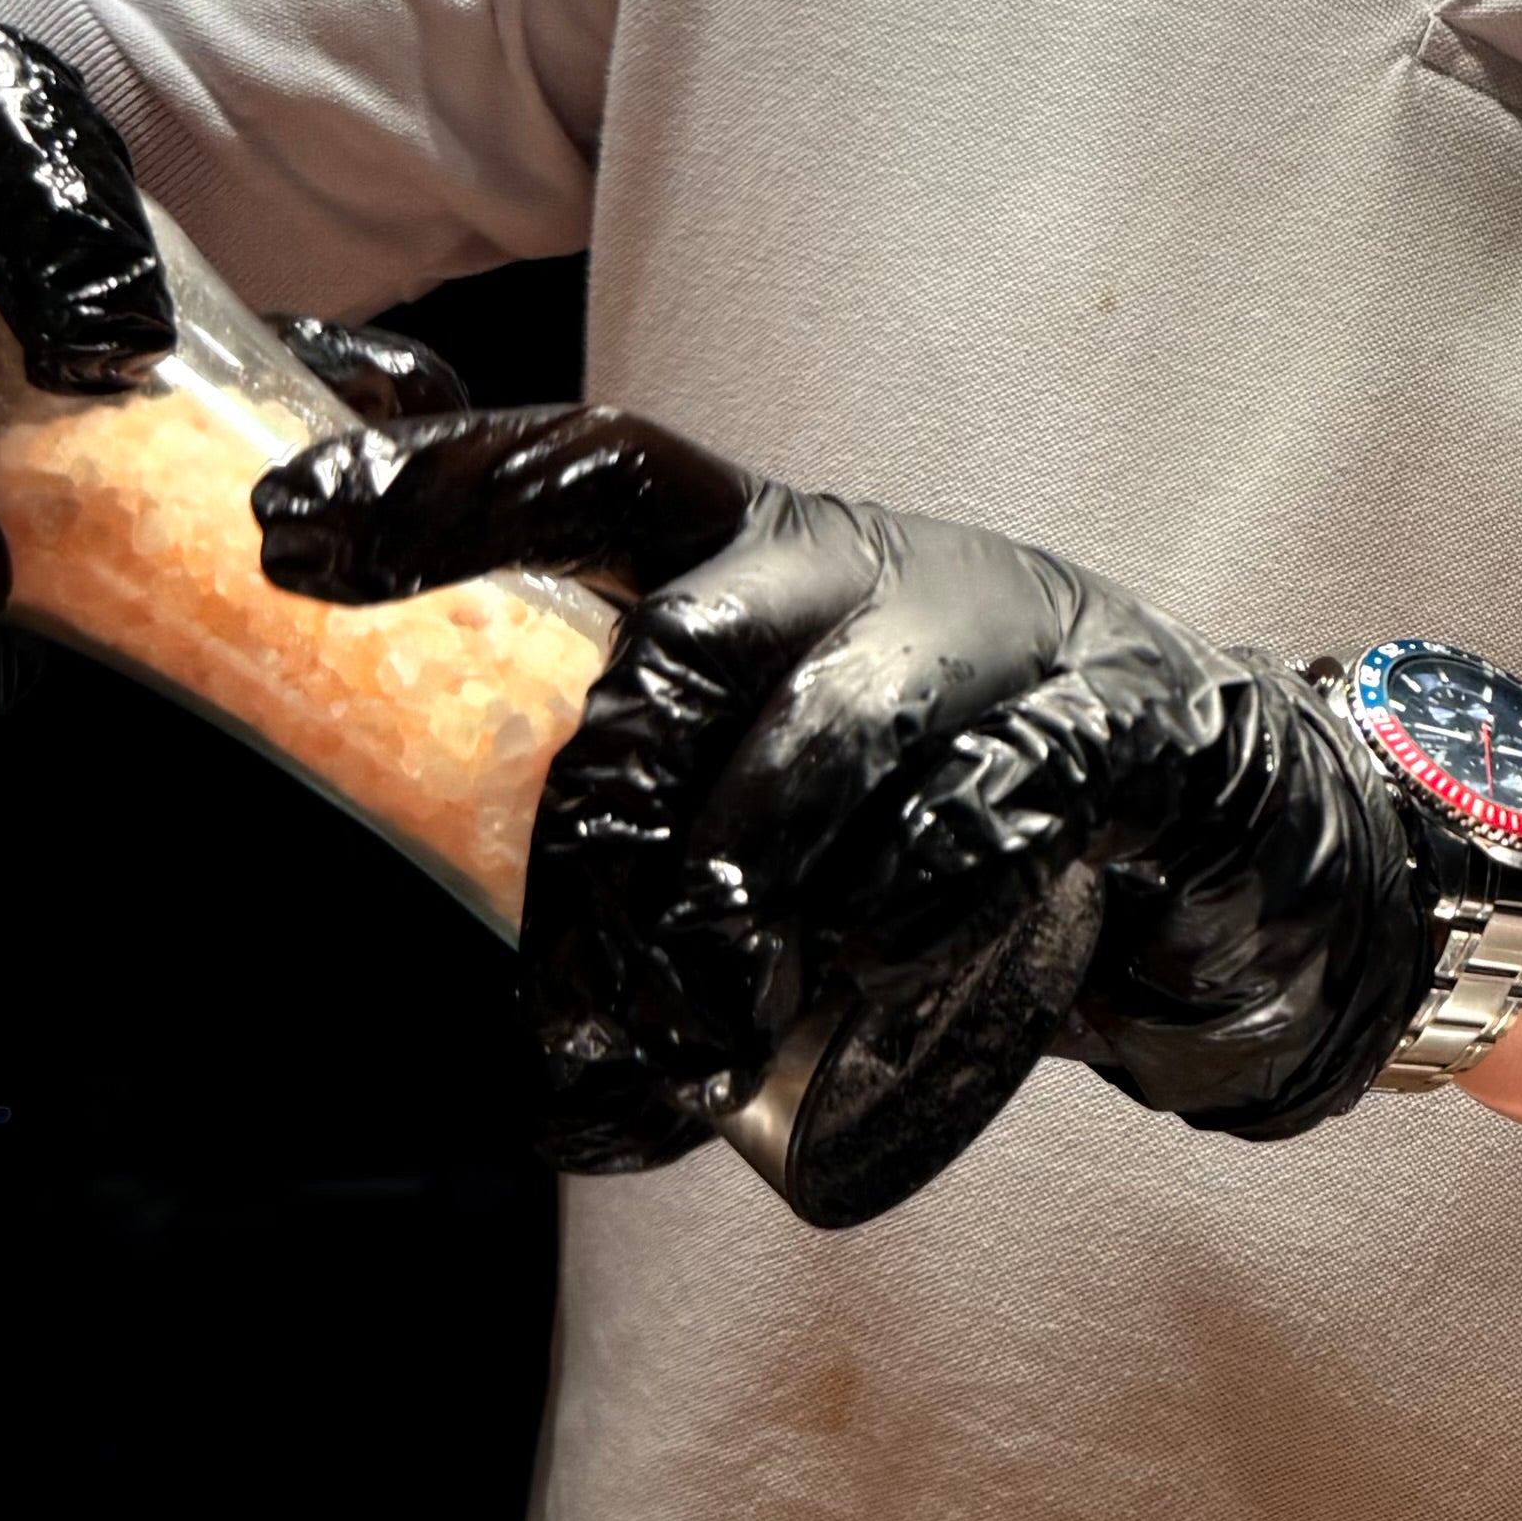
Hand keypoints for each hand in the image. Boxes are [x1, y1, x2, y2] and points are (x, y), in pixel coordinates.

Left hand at [248, 408, 1432, 1222]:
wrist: (1230, 833)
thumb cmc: (957, 802)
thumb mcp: (788, 766)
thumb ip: (661, 809)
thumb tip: (536, 976)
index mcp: (763, 545)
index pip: (586, 468)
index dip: (440, 484)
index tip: (292, 531)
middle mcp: (867, 562)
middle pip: (677, 650)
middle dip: (601, 845)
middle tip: (577, 1014)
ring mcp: (1001, 634)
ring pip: (816, 750)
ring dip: (736, 919)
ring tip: (691, 1052)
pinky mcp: (1127, 726)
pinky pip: (987, 808)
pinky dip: (910, 910)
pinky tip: (879, 978)